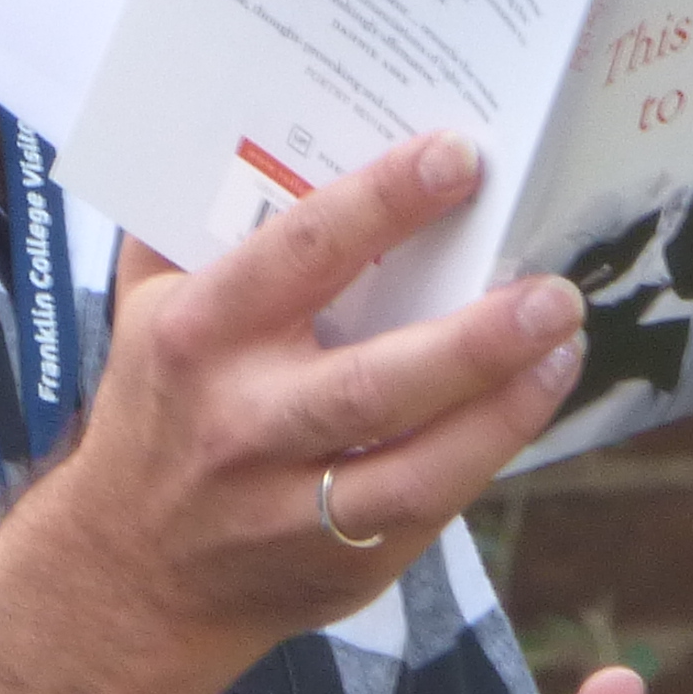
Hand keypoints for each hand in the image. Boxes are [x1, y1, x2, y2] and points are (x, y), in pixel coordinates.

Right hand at [42, 131, 590, 666]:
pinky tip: (533, 398)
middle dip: (473, 339)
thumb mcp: (145, 308)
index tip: (460, 157)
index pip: (300, 255)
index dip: (384, 203)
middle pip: (372, 382)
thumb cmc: (155, 407)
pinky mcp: (344, 562)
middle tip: (551, 289)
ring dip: (503, 407)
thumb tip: (257, 119)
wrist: (128, 575)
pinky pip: (431, 507)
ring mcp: (292, 506)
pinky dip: (490, 452)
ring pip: (416, 466)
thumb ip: (193, 222)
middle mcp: (243, 422)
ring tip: (563, 344)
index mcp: (198, 335)